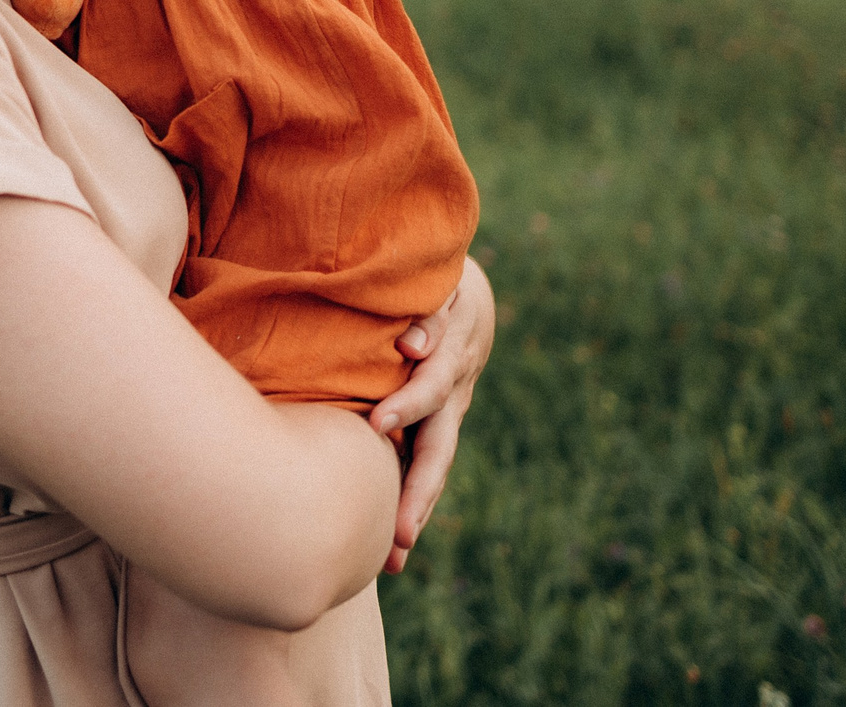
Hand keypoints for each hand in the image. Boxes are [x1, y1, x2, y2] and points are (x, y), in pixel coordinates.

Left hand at [370, 256, 494, 573]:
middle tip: (397, 531)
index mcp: (447, 357)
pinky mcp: (436, 433)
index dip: (406, 405)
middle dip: (417, 491)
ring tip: (392, 559)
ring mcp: (448, 419)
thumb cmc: (434, 286)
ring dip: (414, 513)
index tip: (378, 425)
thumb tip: (410, 345)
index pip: (428, 387)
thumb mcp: (437, 287)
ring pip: (432, 472)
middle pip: (438, 450)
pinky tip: (388, 553)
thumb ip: (426, 313)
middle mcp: (452, 397)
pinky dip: (409, 509)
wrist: (468, 304)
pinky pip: (423, 474)